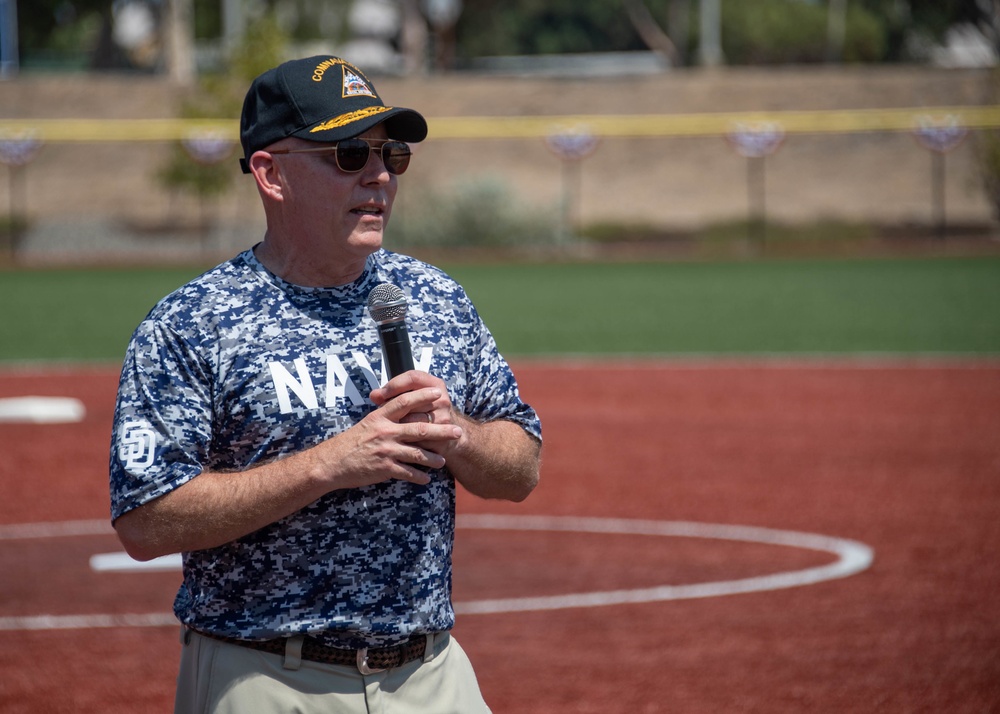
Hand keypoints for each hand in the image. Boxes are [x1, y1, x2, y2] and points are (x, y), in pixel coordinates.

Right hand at [311, 383, 461, 487]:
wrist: (331, 463)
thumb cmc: (349, 443)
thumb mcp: (366, 424)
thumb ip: (384, 418)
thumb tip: (401, 410)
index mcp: (380, 418)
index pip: (404, 402)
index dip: (422, 397)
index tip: (438, 394)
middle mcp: (385, 431)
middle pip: (419, 428)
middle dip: (441, 430)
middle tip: (457, 431)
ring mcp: (386, 450)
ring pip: (417, 453)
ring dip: (433, 458)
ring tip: (442, 461)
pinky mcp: (384, 468)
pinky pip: (407, 473)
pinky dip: (419, 477)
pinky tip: (426, 479)